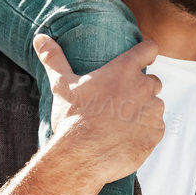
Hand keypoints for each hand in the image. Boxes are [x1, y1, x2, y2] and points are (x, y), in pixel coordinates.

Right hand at [31, 35, 163, 186]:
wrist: (82, 156)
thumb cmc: (73, 119)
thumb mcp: (62, 85)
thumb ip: (54, 59)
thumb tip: (40, 38)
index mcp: (123, 70)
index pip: (149, 48)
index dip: (147, 51)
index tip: (144, 55)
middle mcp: (143, 86)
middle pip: (153, 81)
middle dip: (141, 89)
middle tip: (120, 102)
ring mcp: (152, 110)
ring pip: (155, 106)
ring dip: (144, 111)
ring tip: (122, 123)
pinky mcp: (156, 133)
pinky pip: (156, 128)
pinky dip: (146, 132)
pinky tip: (127, 138)